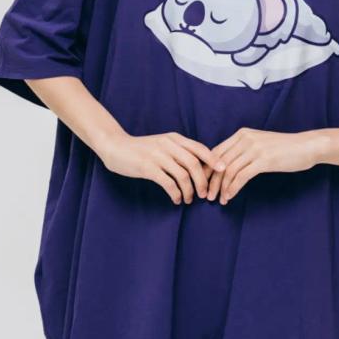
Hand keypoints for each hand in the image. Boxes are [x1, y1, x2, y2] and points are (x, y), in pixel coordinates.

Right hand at [99, 130, 215, 204]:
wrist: (116, 146)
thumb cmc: (142, 148)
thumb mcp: (163, 144)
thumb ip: (179, 151)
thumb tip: (201, 166)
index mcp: (175, 138)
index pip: (200, 149)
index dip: (213, 160)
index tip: (223, 171)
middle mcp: (168, 145)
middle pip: (194, 164)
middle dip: (203, 181)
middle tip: (205, 194)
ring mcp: (158, 156)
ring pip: (183, 176)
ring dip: (189, 191)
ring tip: (189, 199)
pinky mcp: (148, 167)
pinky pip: (168, 183)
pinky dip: (176, 194)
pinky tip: (176, 199)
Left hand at [206, 128, 323, 203]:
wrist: (307, 146)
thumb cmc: (285, 148)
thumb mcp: (260, 144)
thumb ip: (244, 150)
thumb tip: (228, 166)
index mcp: (242, 134)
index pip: (216, 152)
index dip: (207, 169)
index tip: (204, 183)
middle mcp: (245, 139)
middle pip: (219, 162)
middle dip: (211, 181)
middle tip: (207, 195)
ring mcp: (254, 149)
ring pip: (229, 171)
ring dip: (221, 188)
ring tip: (219, 200)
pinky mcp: (263, 160)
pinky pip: (241, 177)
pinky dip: (233, 189)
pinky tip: (230, 197)